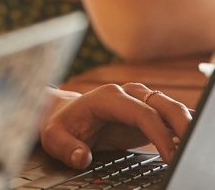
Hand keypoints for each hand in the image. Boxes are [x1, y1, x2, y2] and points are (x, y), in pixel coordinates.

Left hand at [40, 83, 191, 169]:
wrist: (62, 114)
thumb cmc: (60, 125)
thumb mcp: (54, 137)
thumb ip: (66, 147)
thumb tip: (82, 157)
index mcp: (106, 97)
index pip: (140, 112)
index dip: (158, 133)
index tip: (170, 156)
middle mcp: (125, 95)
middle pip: (161, 103)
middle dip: (182, 123)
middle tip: (193, 147)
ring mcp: (137, 102)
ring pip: (169, 107)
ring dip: (186, 123)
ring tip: (197, 145)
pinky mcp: (144, 113)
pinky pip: (168, 116)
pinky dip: (182, 126)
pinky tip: (191, 140)